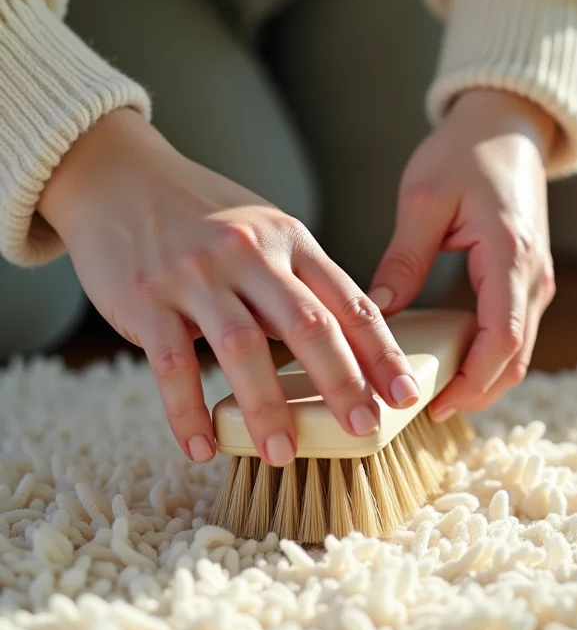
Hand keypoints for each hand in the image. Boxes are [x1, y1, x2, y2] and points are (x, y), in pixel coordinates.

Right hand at [38, 109, 419, 464]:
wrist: (118, 175)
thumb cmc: (202, 213)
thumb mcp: (265, 229)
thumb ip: (301, 278)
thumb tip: (346, 337)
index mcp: (290, 239)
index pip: (349, 301)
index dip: (382, 352)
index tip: (406, 393)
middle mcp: (250, 253)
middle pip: (308, 325)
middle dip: (343, 383)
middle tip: (364, 428)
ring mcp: (196, 274)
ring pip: (242, 348)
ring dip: (267, 408)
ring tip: (284, 453)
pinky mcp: (146, 298)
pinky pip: (171, 364)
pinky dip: (187, 412)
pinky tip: (202, 447)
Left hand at [369, 90, 555, 418]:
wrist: (506, 127)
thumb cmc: (466, 152)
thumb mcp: (422, 200)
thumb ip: (404, 260)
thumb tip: (380, 313)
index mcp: (510, 256)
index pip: (502, 340)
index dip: (470, 382)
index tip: (432, 405)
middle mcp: (534, 277)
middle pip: (516, 360)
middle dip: (476, 392)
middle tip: (425, 410)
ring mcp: (536, 281)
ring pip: (519, 352)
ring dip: (482, 379)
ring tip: (432, 392)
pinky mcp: (528, 280)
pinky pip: (514, 333)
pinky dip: (488, 358)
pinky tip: (451, 360)